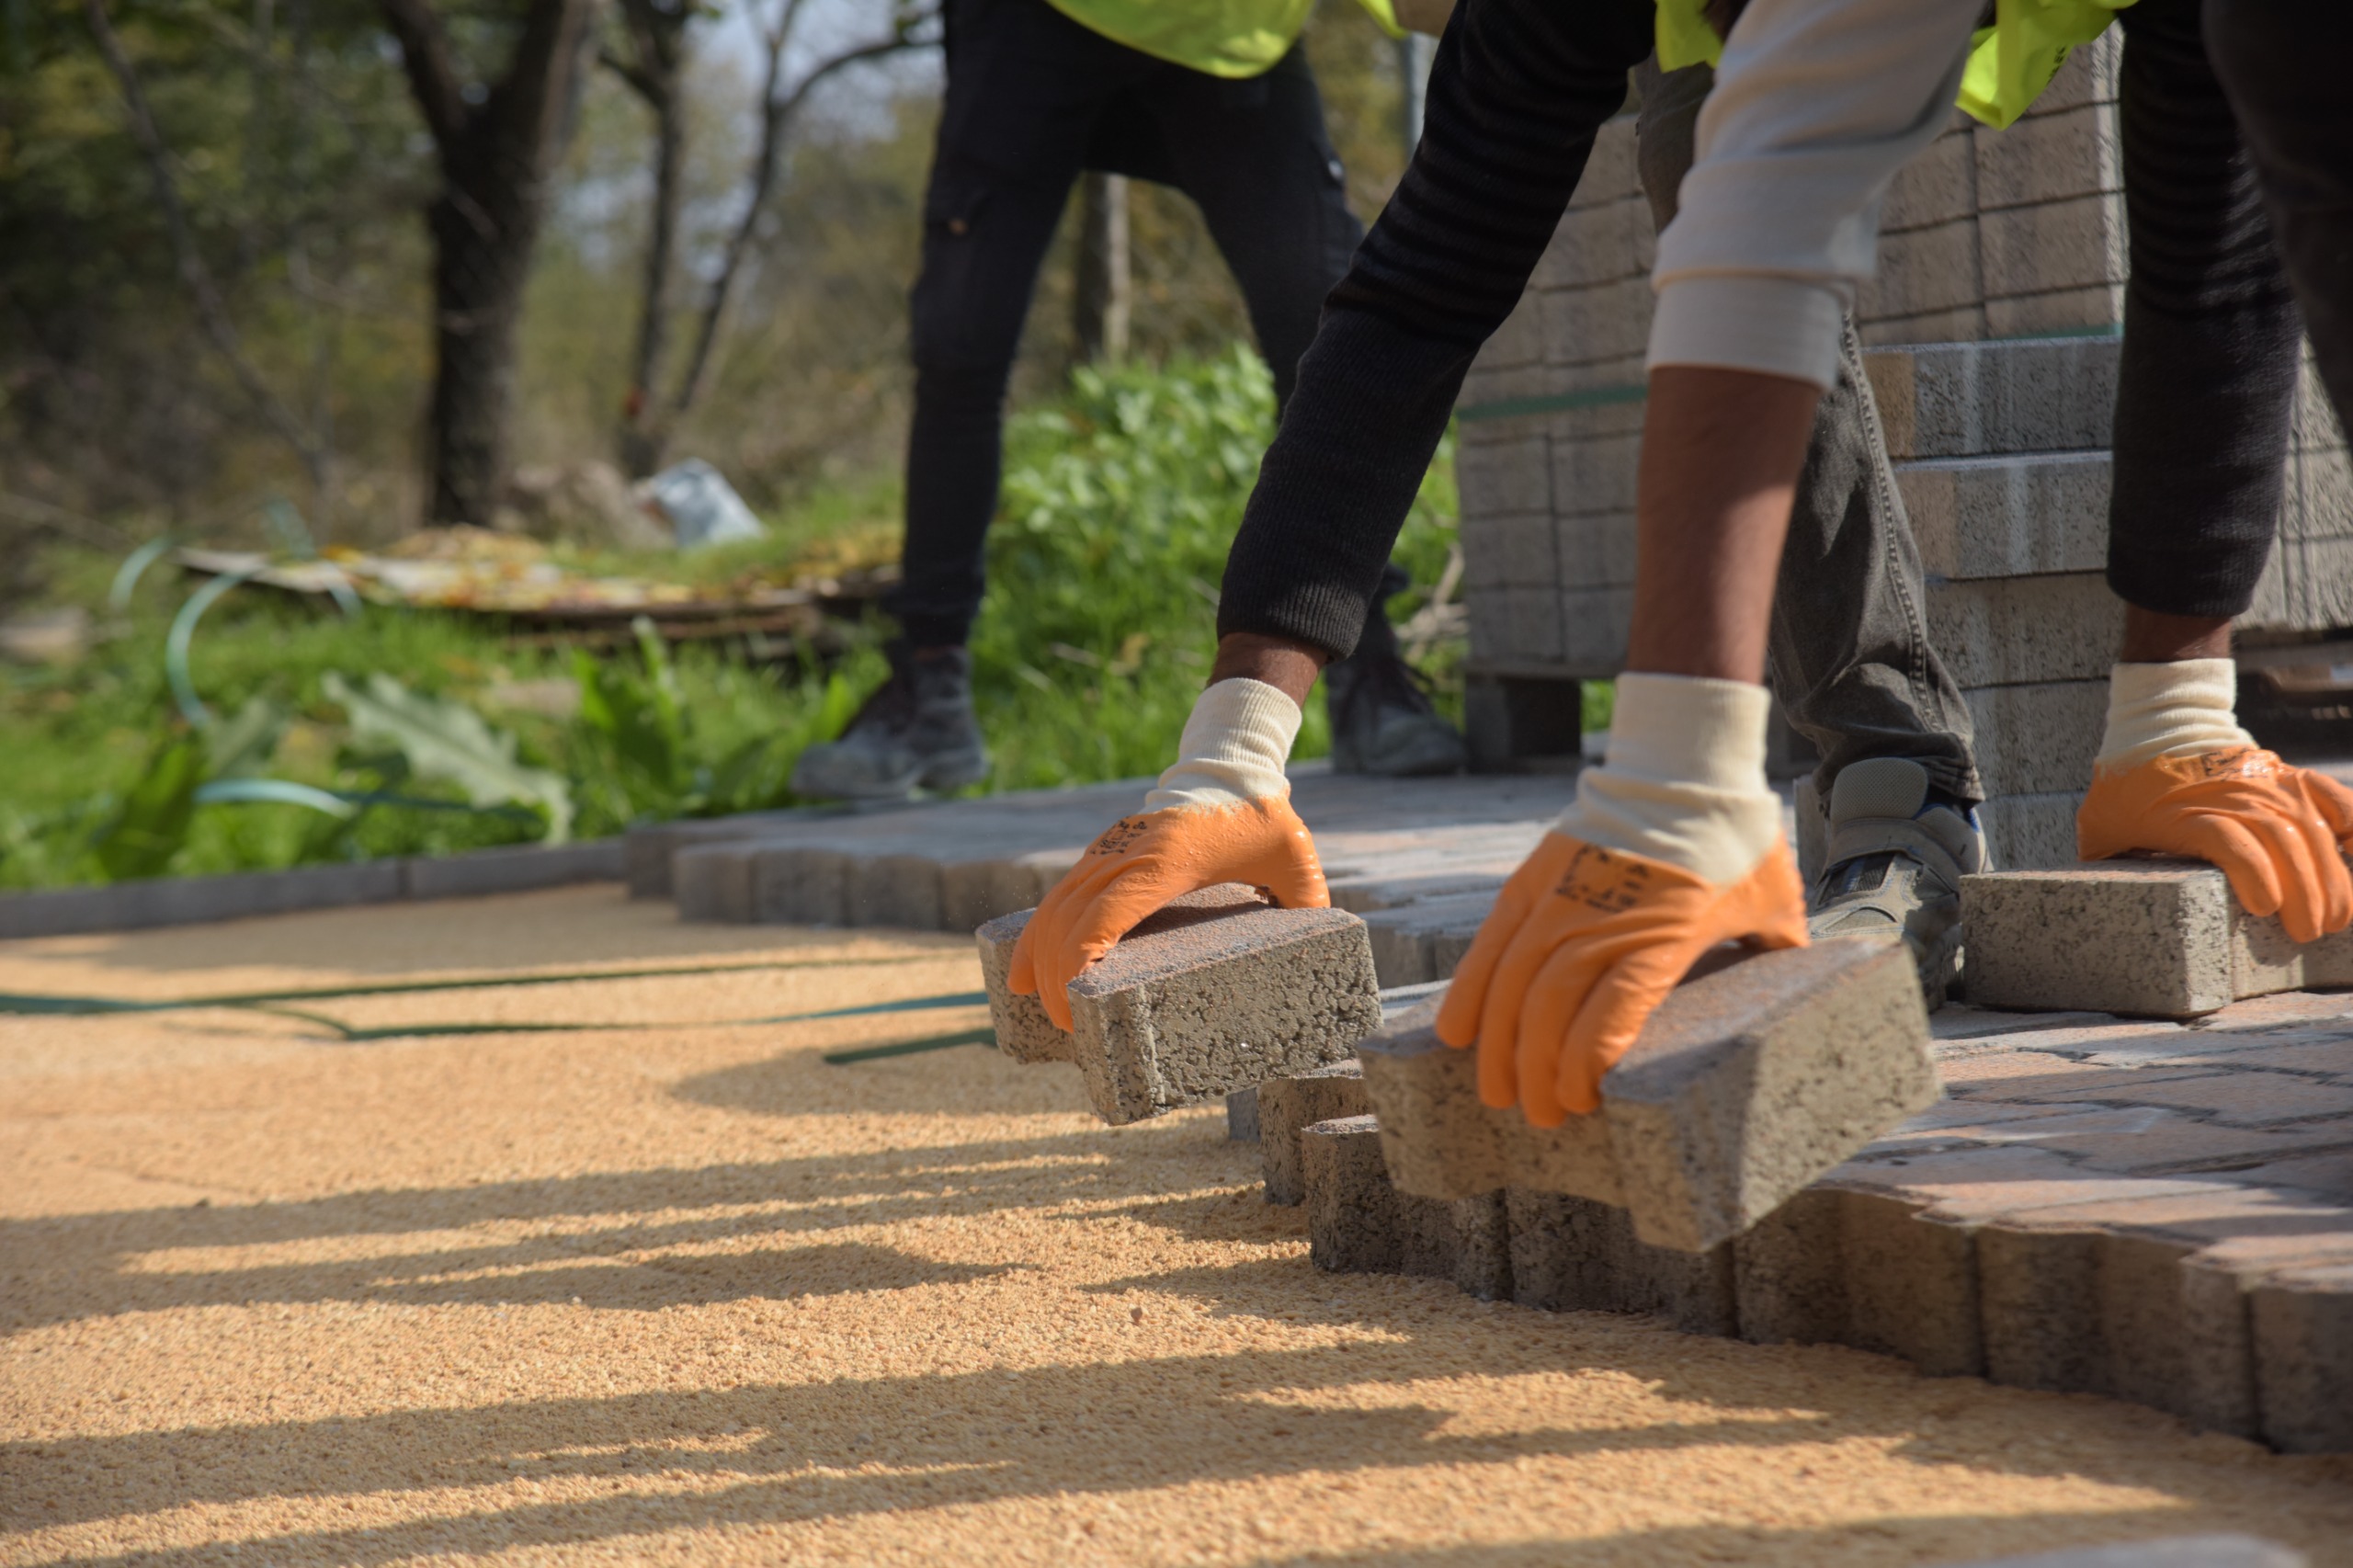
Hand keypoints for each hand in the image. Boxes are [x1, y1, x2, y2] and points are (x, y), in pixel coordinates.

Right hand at [1007, 798, 1327, 1029]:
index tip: (1076, 1007)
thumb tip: (1321, 956)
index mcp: (1165, 861)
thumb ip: (1310, 904)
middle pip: (1067, 919)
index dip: (1078, 961)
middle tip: (1071, 1031)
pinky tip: (1024, 973)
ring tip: (1041, 1009)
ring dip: (1039, 959)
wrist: (1229, 766)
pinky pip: (1057, 898)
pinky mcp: (1101, 856)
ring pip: (1053, 907)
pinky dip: (1037, 935)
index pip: (1102, 914)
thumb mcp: (1295, 860)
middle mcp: (1124, 854)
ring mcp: (1107, 852)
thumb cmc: (1263, 819)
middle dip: (1057, 978)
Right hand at [1433, 832, 1807, 1124]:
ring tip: (1494, 1090)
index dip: (1584, 1062)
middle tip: (1538, 1115)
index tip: (1578, 1101)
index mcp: (1665, 933)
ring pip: (1511, 981)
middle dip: (1535, 1070)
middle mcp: (1604, 917)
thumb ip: (1773, 955)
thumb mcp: (1772, 902)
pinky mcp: (1534, 877)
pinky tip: (1457, 1032)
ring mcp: (1561, 896)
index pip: (1611, 1010)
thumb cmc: (1736, 840)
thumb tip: (1794, 999)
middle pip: (1549, 1006)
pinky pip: (1490, 941)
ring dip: (1497, 1043)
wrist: (1685, 763)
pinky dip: (1470, 989)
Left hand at [2078, 746, 2352, 942]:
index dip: (2252, 872)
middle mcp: (2231, 794)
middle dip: (2304, 891)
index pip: (2229, 839)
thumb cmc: (2124, 790)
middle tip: (2310, 932)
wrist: (2158, 725)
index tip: (2265, 908)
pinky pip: (2334, 798)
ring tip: (2337, 918)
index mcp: (2184, 812)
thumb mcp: (2102, 827)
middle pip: (2280, 841)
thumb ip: (2107, 866)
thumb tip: (2096, 914)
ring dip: (2331, 875)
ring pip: (2310, 829)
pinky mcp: (2287, 776)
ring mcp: (2265, 782)